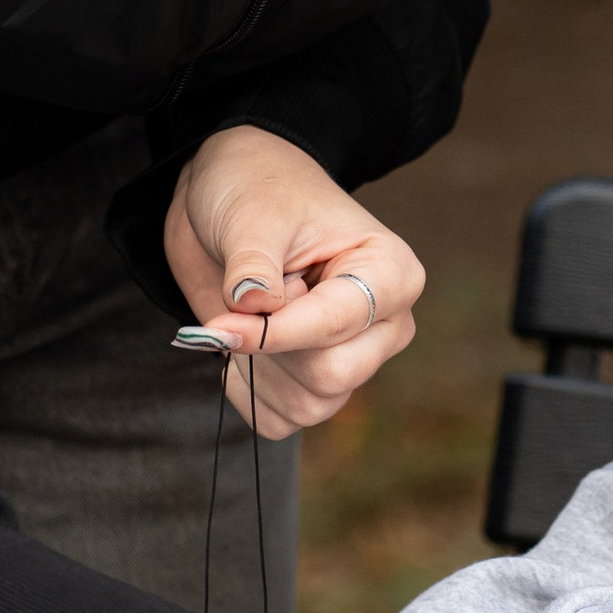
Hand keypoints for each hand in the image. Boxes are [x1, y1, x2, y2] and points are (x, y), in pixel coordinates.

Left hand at [167, 126, 421, 434]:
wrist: (232, 198)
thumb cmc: (258, 191)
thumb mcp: (252, 216)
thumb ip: (253, 264)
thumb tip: (252, 304)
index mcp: (389, 273)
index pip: (338, 327)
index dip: (276, 332)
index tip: (223, 320)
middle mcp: (383, 324)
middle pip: (332, 375)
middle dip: (273, 349)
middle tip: (245, 302)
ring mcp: (354, 358)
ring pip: (309, 404)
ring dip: (258, 370)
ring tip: (246, 317)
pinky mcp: (317, 383)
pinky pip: (284, 420)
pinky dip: (250, 393)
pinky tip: (240, 349)